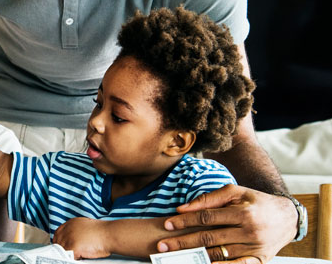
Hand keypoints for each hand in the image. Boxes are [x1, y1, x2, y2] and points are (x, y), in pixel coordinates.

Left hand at [54, 217, 110, 258]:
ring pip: (63, 251)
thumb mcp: (85, 225)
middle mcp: (67, 230)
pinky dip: (75, 259)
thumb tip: (72, 239)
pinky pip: (69, 257)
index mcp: (70, 223)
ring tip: (81, 253)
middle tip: (73, 252)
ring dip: (70, 254)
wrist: (110, 234)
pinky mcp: (73, 247)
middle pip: (58, 243)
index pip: (57, 234)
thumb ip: (76, 231)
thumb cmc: (103, 232)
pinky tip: (83, 256)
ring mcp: (69, 238)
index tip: (63, 247)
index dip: (60, 242)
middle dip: (64, 249)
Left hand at [158, 184, 295, 263]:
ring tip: (176, 258)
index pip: (207, 217)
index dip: (185, 221)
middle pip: (209, 238)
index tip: (168, 225)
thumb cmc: (256, 202)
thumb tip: (182, 208)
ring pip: (220, 254)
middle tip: (163, 246)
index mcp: (242, 212)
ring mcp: (255, 248)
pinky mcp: (260, 260)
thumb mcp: (235, 192)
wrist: (288, 217)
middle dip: (183, 242)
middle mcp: (249, 231)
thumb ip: (209, 199)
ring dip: (196, 257)